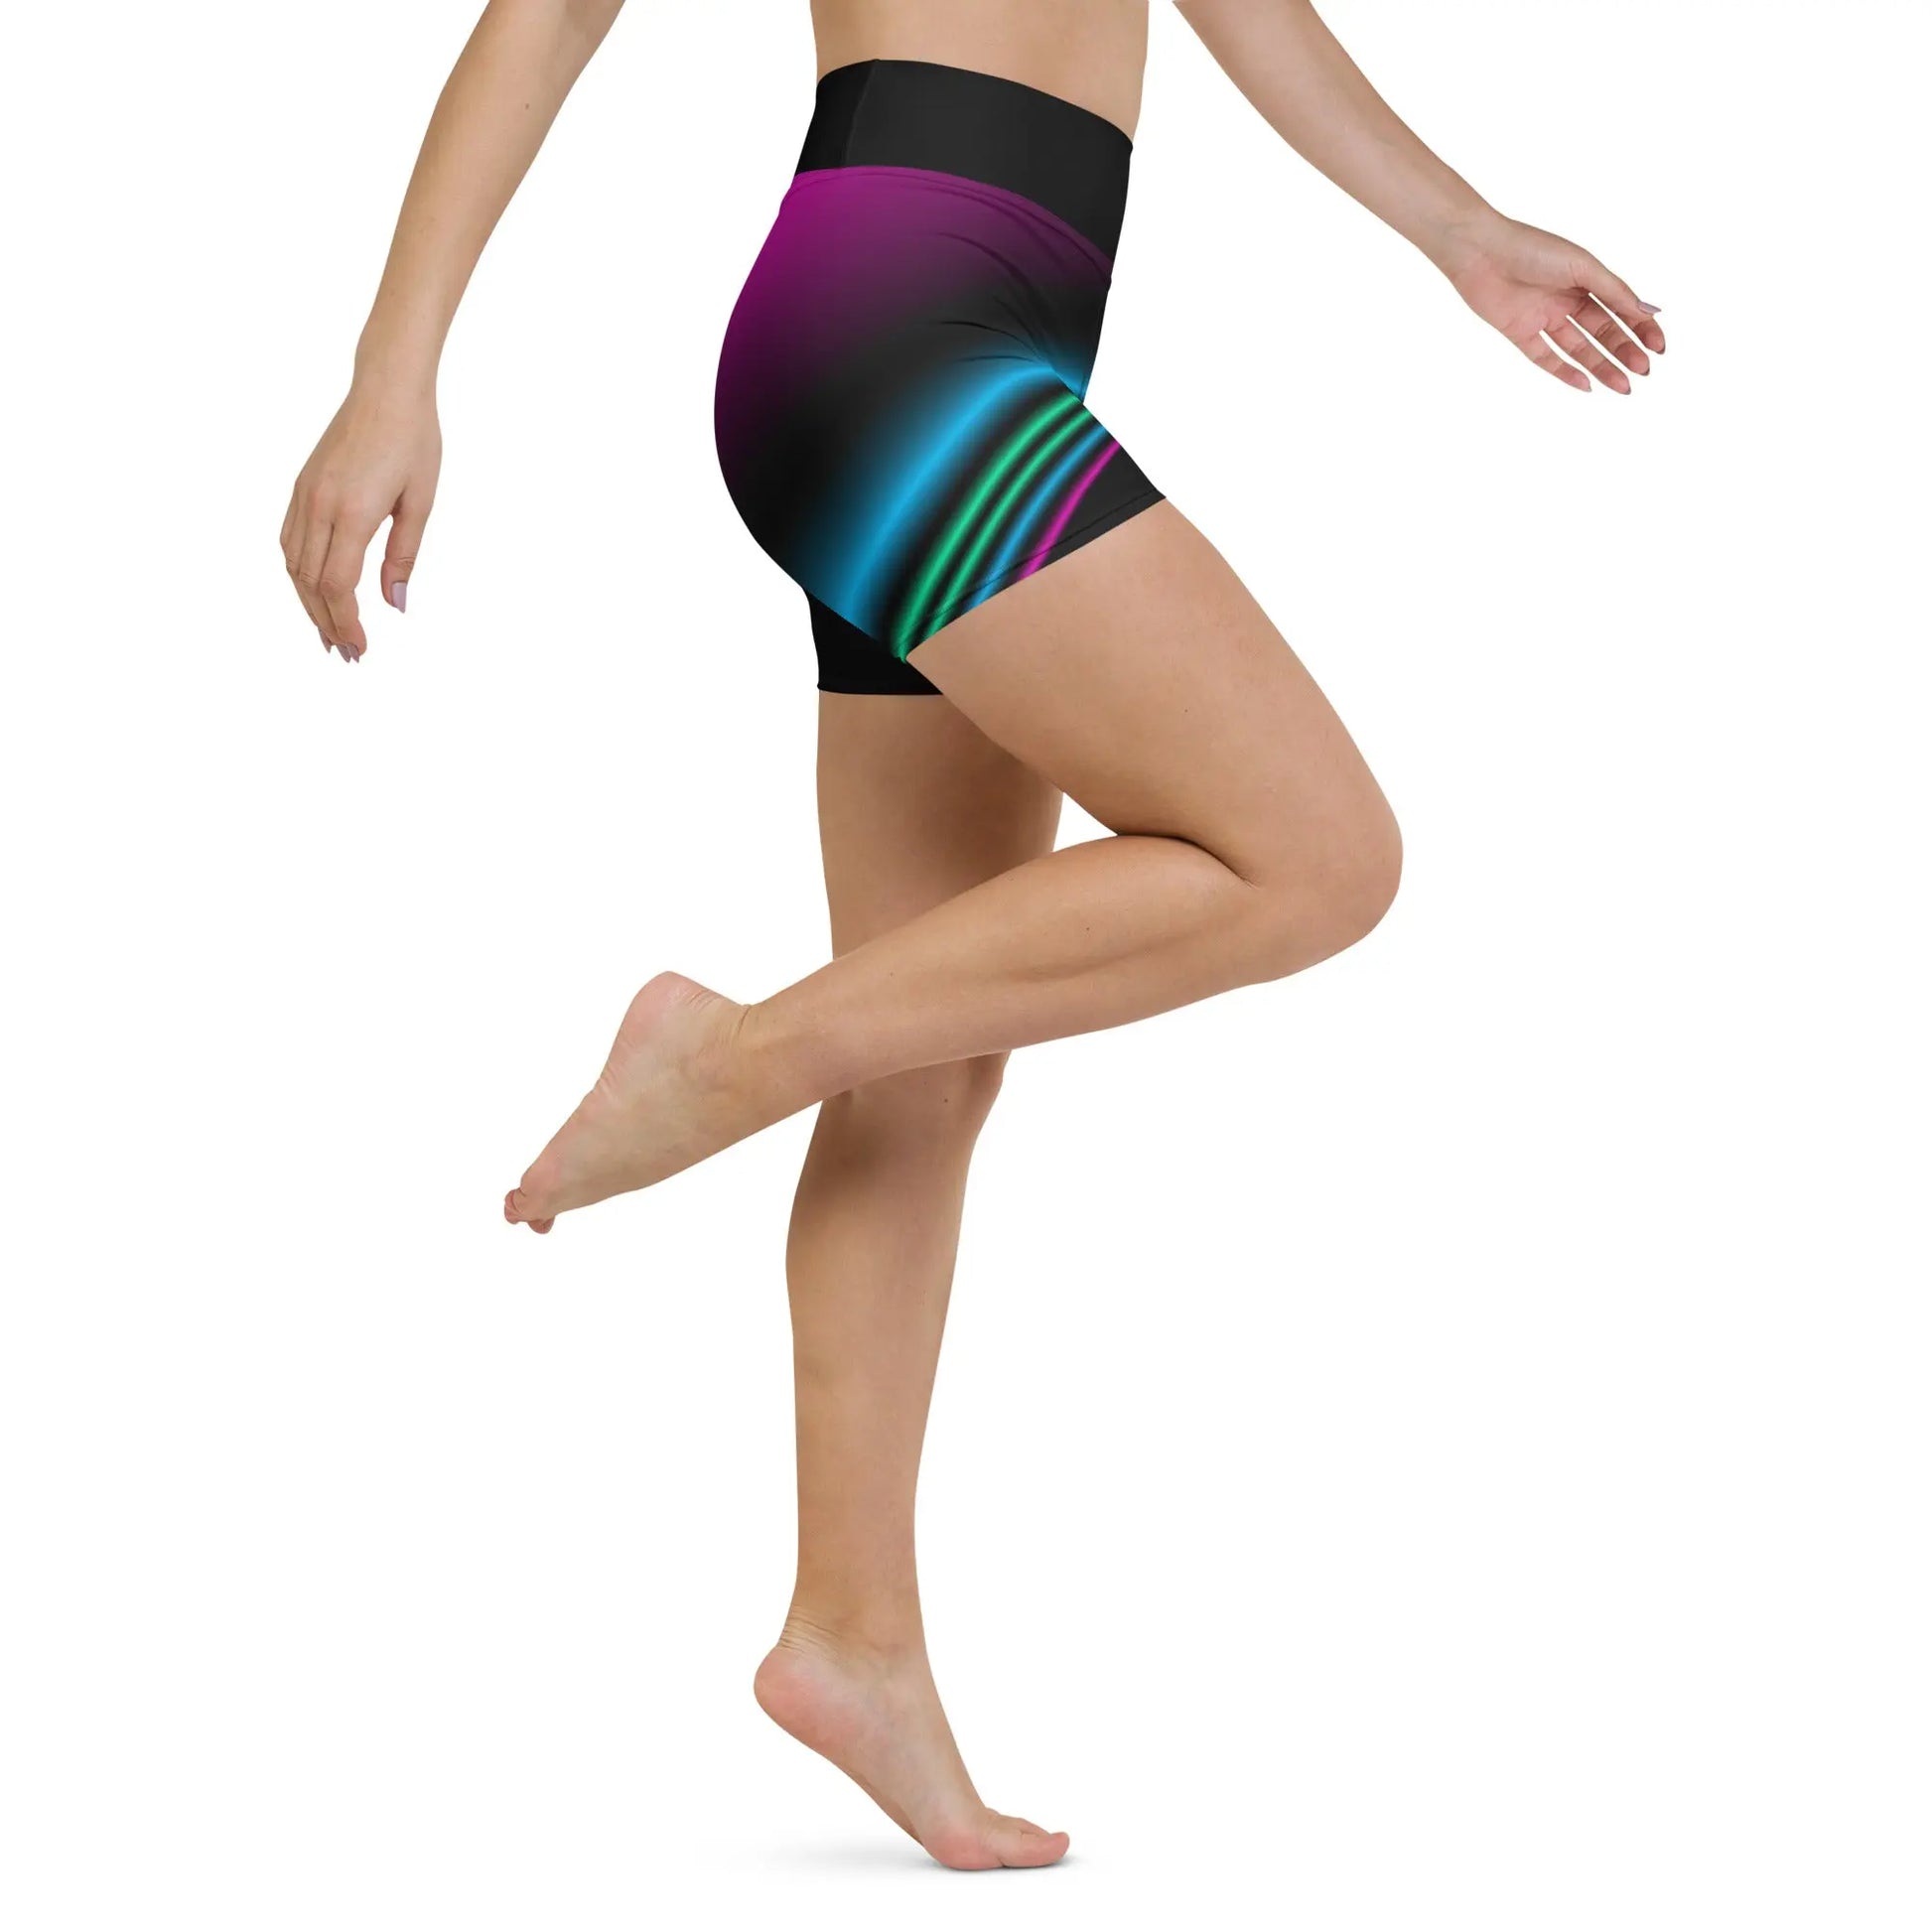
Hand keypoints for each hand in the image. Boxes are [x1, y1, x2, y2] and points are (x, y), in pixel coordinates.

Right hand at [280, 378, 441, 660]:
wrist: (386, 387)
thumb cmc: (413, 440)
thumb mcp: (419, 502)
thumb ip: (403, 555)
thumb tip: (395, 603)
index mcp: (353, 511)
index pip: (338, 584)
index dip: (346, 622)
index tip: (359, 649)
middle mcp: (319, 504)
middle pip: (311, 581)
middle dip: (326, 623)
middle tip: (345, 654)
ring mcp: (305, 493)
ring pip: (294, 564)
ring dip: (308, 603)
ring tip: (328, 631)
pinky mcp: (302, 485)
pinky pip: (289, 539)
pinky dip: (299, 573)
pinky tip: (313, 590)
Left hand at [1436, 212, 1665, 393]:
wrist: (1481, 252)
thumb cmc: (1532, 248)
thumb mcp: (1582, 267)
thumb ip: (1613, 291)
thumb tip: (1647, 311)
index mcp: (1586, 280)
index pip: (1621, 308)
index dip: (1641, 328)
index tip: (1659, 347)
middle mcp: (1566, 300)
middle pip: (1603, 332)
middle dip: (1625, 351)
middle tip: (1644, 370)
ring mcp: (1544, 318)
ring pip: (1579, 349)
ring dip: (1602, 366)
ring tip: (1624, 385)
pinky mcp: (1520, 333)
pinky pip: (1546, 358)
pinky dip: (1565, 372)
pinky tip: (1587, 385)